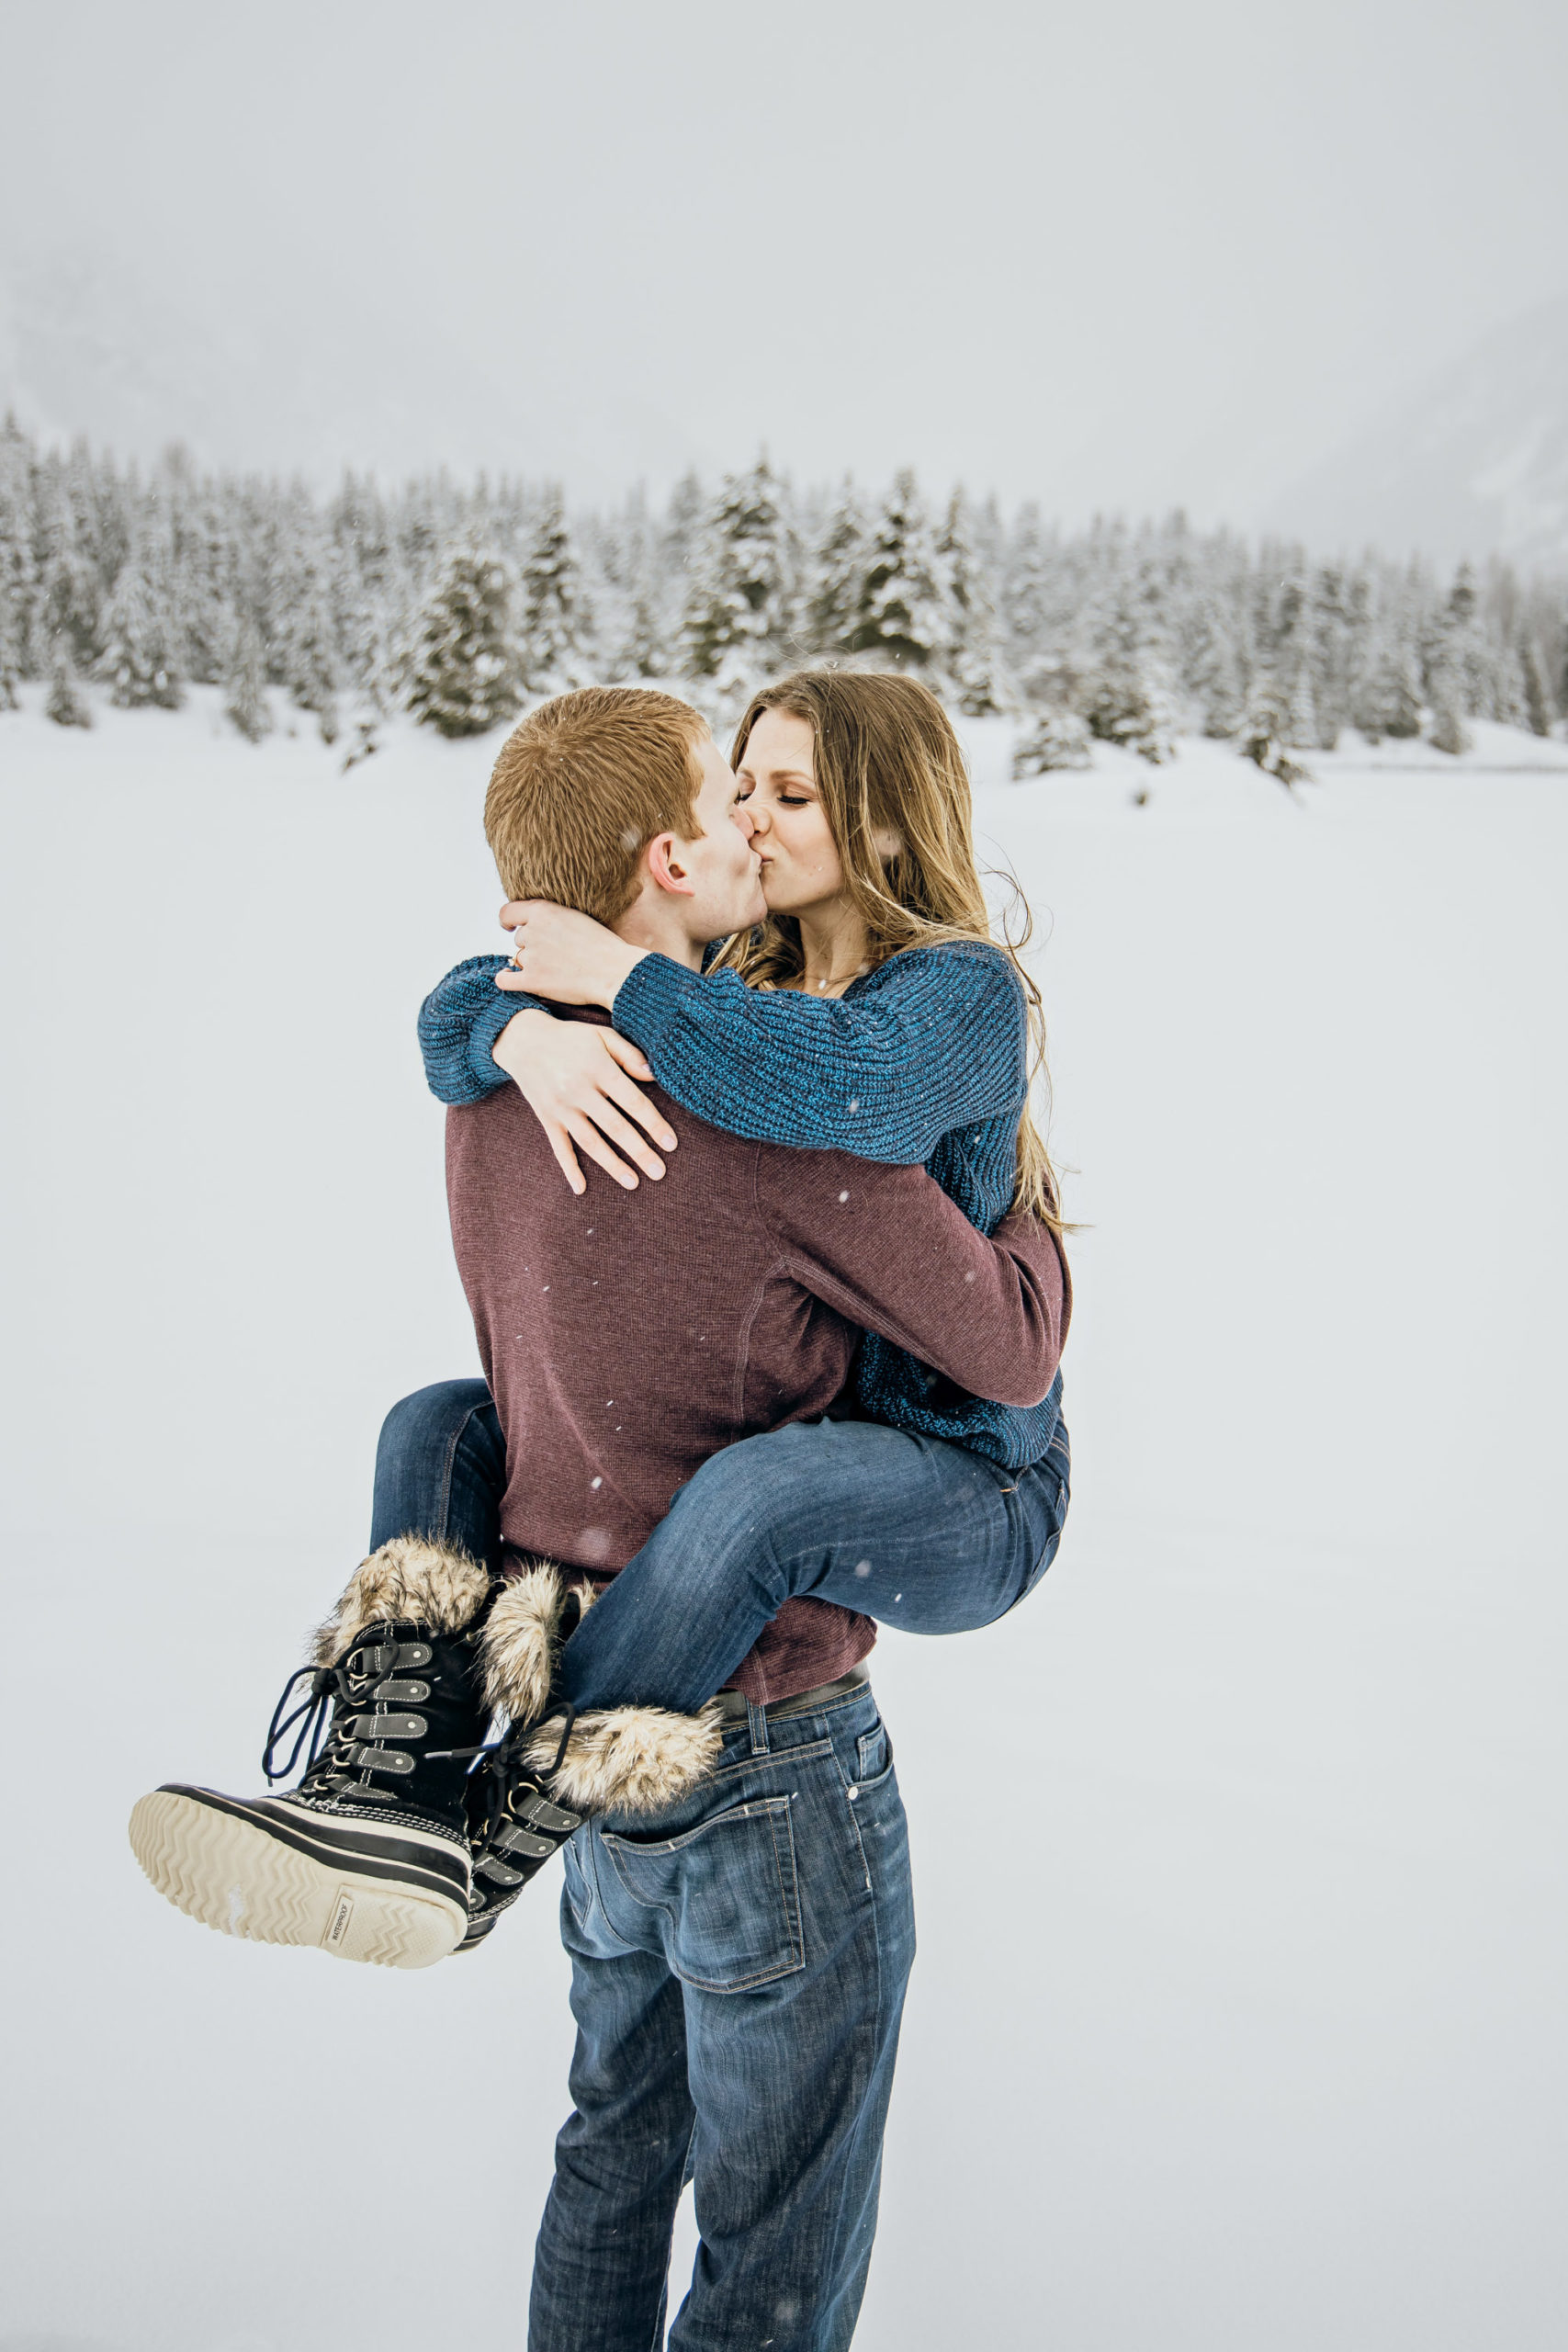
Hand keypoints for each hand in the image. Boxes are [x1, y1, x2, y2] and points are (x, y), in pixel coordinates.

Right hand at [491, 1010, 676, 1194]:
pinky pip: (559, 1147)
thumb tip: (654, 1076)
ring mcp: (561, 1107)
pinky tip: (581, 1188)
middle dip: (639, 1152)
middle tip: (659, 1172)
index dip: (654, 1124)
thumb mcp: (602, 1035)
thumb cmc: (571, 1037)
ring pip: (590, 1142)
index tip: (670, 1144)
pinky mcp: (546, 1118)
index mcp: (598, 1069)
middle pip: (615, 1128)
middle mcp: (579, 1090)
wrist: (523, 1039)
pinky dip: (569, 1169)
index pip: (633, 1102)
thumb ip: (629, 1054)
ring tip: (633, 1183)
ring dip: (612, 1165)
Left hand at [496, 899, 647, 1008]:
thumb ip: (553, 917)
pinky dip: (504, 979)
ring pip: (520, 959)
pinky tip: (507, 977)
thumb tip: (532, 925)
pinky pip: (505, 980)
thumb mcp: (576, 917)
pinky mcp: (532, 980)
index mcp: (543, 910)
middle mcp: (533, 931)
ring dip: (531, 963)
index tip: (508, 926)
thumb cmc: (602, 945)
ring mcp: (531, 956)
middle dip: (532, 945)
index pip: (509, 912)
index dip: (507, 920)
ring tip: (557, 968)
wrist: (615, 971)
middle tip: (556, 954)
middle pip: (520, 939)